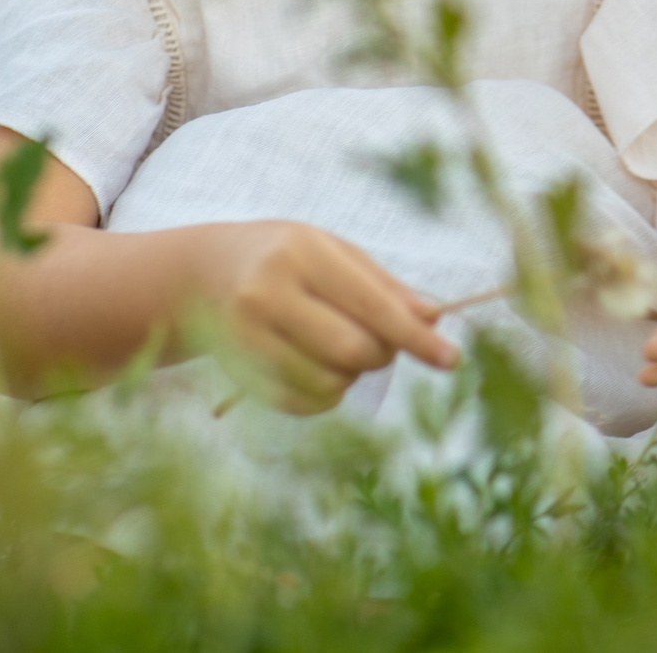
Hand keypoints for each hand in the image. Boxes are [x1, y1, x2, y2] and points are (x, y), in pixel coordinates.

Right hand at [191, 220, 458, 413]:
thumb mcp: (336, 253)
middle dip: (381, 355)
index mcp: (302, 254)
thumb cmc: (288, 258)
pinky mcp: (235, 371)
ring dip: (351, 378)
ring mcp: (245, 336)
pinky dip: (323, 397)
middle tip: (380, 344)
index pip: (372, 305)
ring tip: (341, 350)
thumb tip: (434, 318)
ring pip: (327, 383)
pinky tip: (317, 370)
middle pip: (351, 350)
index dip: (416, 337)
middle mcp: (267, 293)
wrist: (205, 273)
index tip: (452, 359)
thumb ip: (385, 287)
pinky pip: (299, 403)